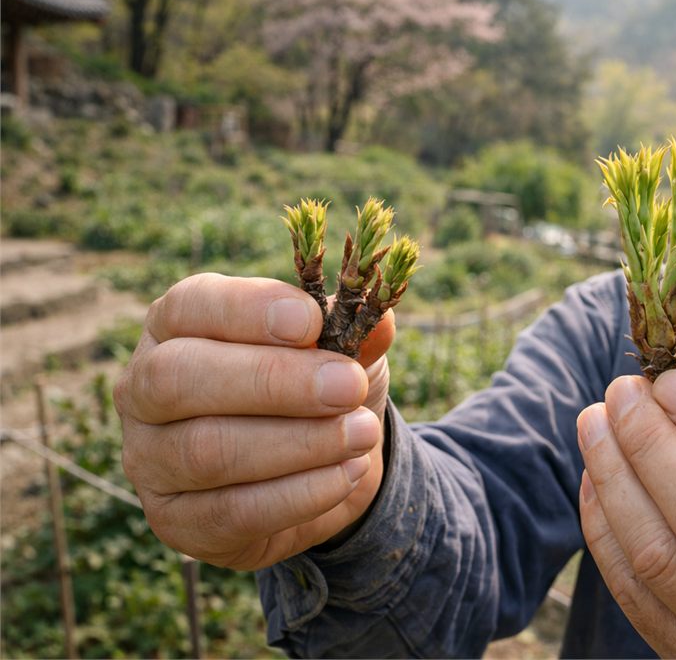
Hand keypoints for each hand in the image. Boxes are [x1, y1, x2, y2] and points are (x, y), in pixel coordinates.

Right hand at [115, 273, 394, 569]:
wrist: (320, 471)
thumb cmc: (319, 388)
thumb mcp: (343, 348)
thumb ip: (354, 328)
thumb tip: (378, 318)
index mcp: (177, 325)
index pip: (190, 305)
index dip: (249, 311)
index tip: (312, 322)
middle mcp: (145, 389)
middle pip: (179, 378)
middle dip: (274, 381)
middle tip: (349, 386)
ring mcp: (150, 459)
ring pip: (206, 451)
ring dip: (299, 443)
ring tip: (362, 434)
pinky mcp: (176, 521)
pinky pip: (232, 512)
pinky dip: (300, 494)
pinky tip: (348, 474)